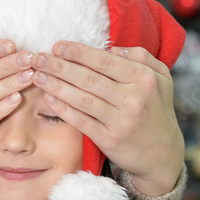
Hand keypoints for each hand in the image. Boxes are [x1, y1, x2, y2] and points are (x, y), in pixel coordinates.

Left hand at [31, 41, 183, 196]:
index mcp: (143, 78)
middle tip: (37, 58)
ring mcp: (121, 120)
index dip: (78, 52)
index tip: (57, 46)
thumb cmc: (156, 110)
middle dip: (60, 66)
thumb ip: (141, 57)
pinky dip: (63, 110)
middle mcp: (133, 98)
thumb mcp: (161, 79)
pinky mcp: (110, 139)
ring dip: (56, 86)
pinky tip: (48, 99)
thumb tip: (113, 48)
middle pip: (89, 78)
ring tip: (37, 76)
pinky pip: (82, 121)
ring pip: (82, 99)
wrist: (162, 153)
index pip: (105, 61)